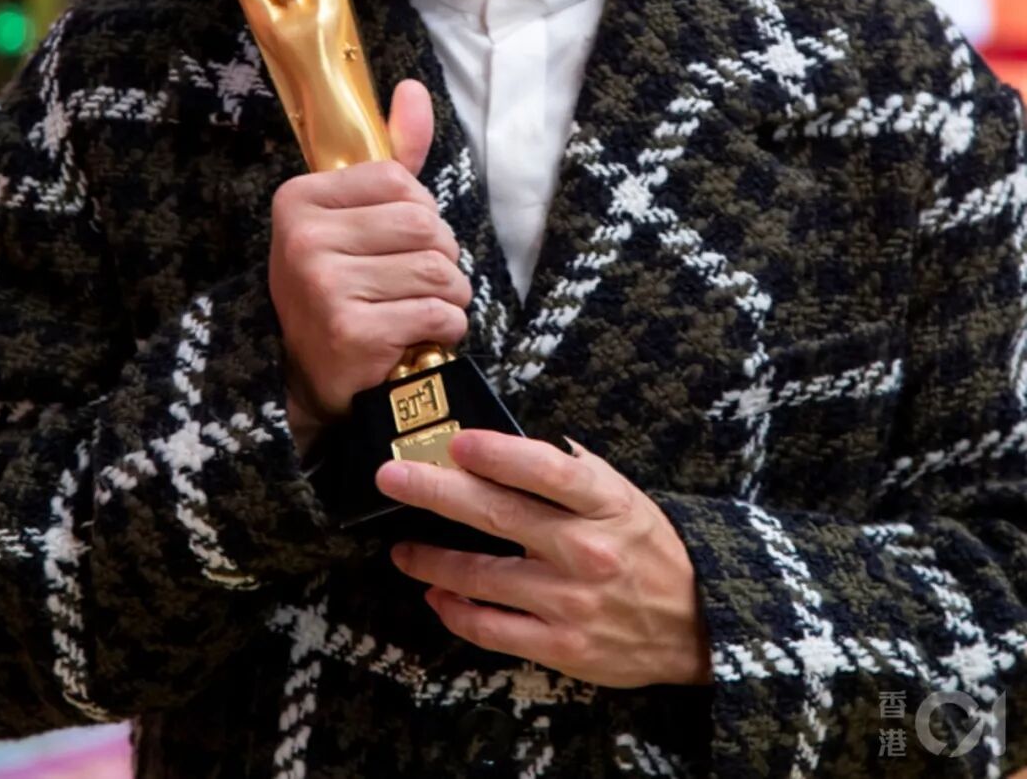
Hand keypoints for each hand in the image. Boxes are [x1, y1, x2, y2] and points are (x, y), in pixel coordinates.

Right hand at [269, 79, 470, 420]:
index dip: (418, 211)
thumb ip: (392, 154)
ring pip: (437, 269)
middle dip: (441, 255)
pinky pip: (437, 312)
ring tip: (425, 307)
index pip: (398, 179)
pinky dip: (447, 326)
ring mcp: (322, 286)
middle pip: (424, 223)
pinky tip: (420, 336)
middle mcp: (302, 239)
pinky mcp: (349, 332)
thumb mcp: (358, 215)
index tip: (395, 241)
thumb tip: (412, 89)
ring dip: (450, 294)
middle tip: (416, 280)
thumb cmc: (344, 285)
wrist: (313, 378)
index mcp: (299, 199)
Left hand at [376, 431, 711, 687]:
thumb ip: (572, 471)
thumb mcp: (623, 495)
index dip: (500, 454)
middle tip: (392, 476)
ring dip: (433, 558)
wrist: (698, 622)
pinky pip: (494, 628)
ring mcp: (572, 602)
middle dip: (437, 491)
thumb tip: (507, 446)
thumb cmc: (649, 548)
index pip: (547, 470)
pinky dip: (457, 610)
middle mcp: (587, 550)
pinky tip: (435, 594)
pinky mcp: (562, 647)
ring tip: (401, 547)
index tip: (458, 441)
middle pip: (500, 515)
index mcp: (606, 504)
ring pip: (485, 576)